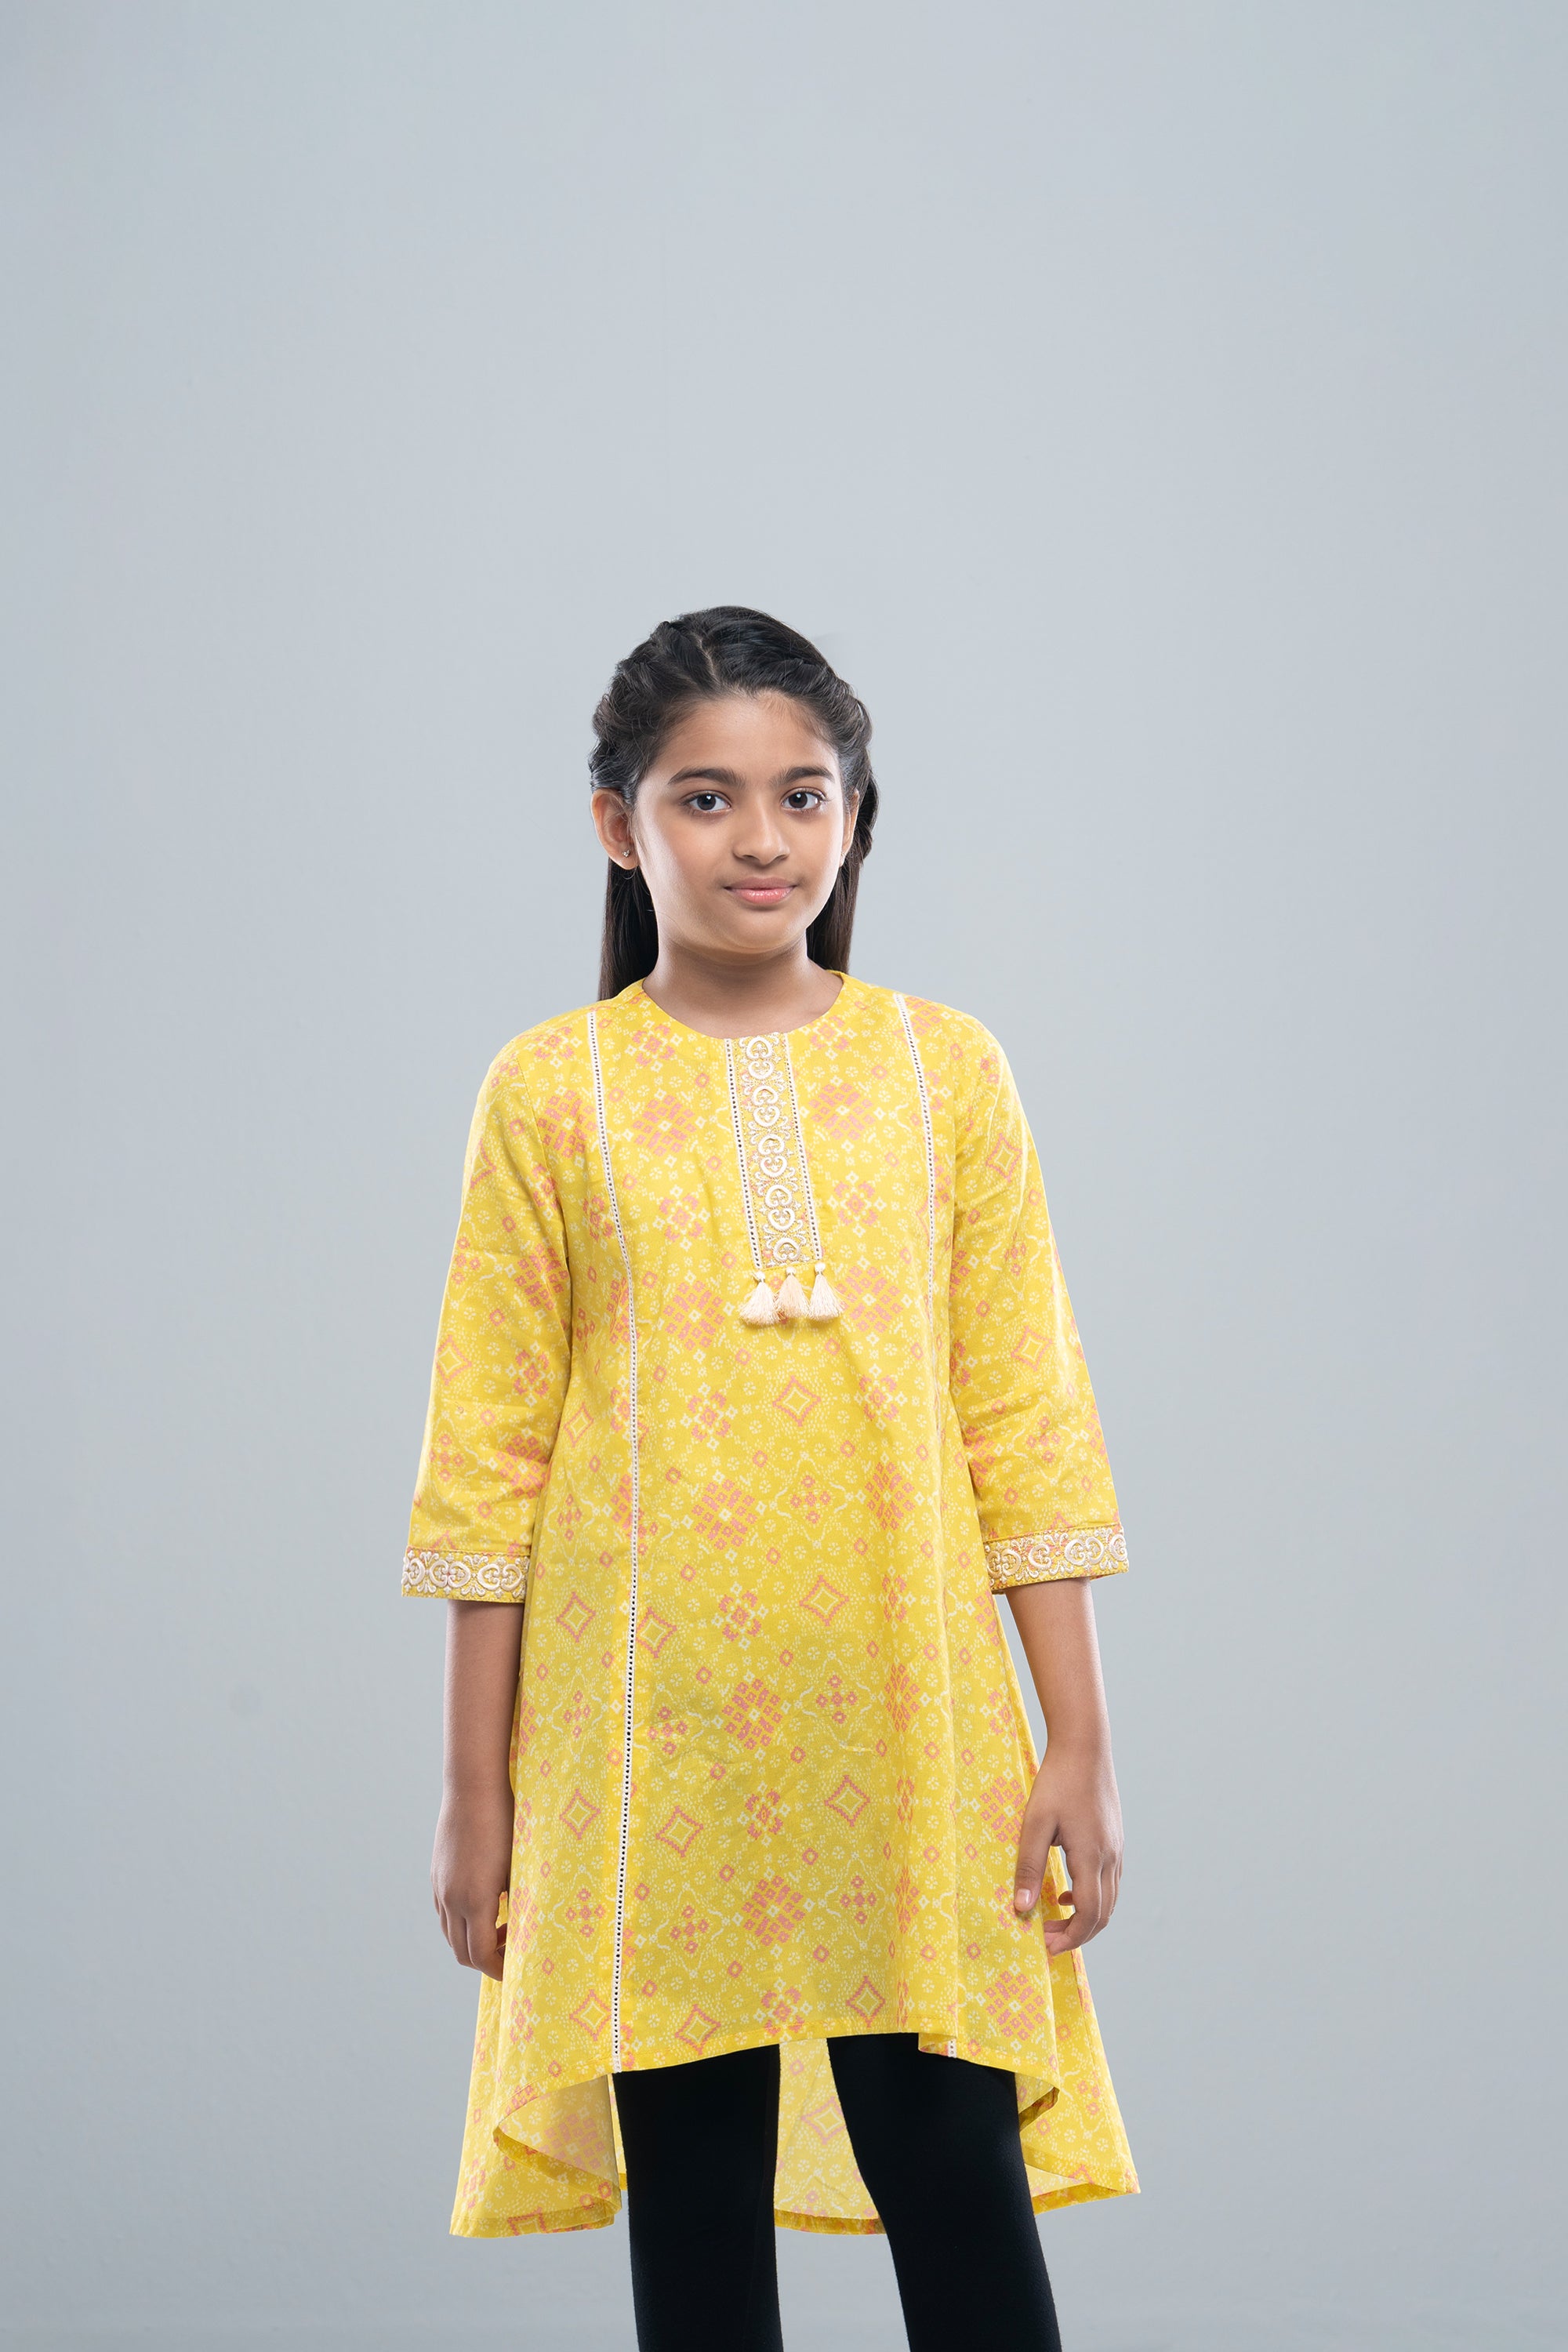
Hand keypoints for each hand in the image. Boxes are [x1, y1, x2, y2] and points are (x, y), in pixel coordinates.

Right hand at [432, 1781, 514, 1979]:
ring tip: (501, 1927)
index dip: (500, 1969)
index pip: (481, 1956)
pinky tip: (485, 1907)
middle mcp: (451, 1899)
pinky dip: (462, 1923)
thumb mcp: (519, 1867)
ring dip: (472, 1941)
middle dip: (486, 1961)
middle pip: (461, 1952)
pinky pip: (445, 1913)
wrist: (474, 1787)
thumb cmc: (506, 1823)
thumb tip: (526, 1930)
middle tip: (512, 1951)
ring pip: (450, 1934)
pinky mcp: (436, 1875)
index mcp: (474, 1901)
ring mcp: (440, 1887)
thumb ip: (518, 1903)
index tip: (518, 1968)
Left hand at [1013, 1744, 1122, 1955]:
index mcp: (1092, 1857)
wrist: (1085, 1746)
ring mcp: (1116, 1849)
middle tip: (1045, 1938)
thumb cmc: (1057, 1781)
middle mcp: (1110, 1858)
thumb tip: (1022, 1908)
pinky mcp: (1114, 1839)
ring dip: (1084, 1917)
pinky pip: (1109, 1882)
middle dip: (1076, 1934)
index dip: (1070, 1939)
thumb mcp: (1034, 1823)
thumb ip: (1029, 1867)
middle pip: (1103, 1915)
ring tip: (1053, 1918)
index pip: (1090, 1916)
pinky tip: (1066, 1891)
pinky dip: (1091, 1897)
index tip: (1045, 1946)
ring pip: (1109, 1900)